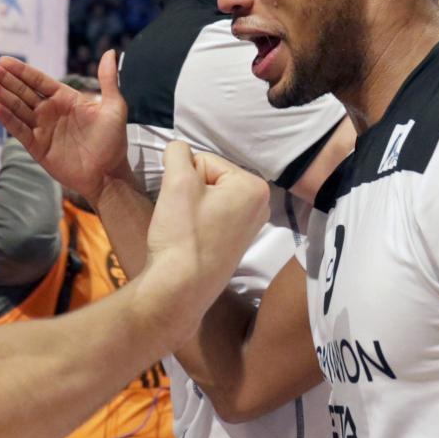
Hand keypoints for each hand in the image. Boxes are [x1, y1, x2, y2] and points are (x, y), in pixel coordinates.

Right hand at [0, 50, 129, 200]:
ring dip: (2, 95)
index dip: (22, 71)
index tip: (5, 60)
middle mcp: (51, 111)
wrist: (108, 175)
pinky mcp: (37, 147)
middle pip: (24, 92)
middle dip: (6, 79)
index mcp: (66, 99)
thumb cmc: (113, 141)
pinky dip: (8, 119)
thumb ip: (108, 80)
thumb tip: (110, 52)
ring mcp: (42, 128)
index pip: (39, 81)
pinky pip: (19, 130)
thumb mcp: (115, 107)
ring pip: (18, 108)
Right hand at [145, 142, 269, 306]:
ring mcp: (251, 225)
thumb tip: (179, 150)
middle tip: (183, 218)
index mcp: (255, 186)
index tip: (183, 205)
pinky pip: (212, 215)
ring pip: (208, 195)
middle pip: (210, 177)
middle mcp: (261, 204)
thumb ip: (178, 152)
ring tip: (187, 228)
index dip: (185, 178)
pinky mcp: (237, 241)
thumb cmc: (182, 234)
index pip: (205, 160)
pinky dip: (197, 221)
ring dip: (191, 205)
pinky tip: (193, 238)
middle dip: (190, 191)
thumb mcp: (177, 181)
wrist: (179, 288)